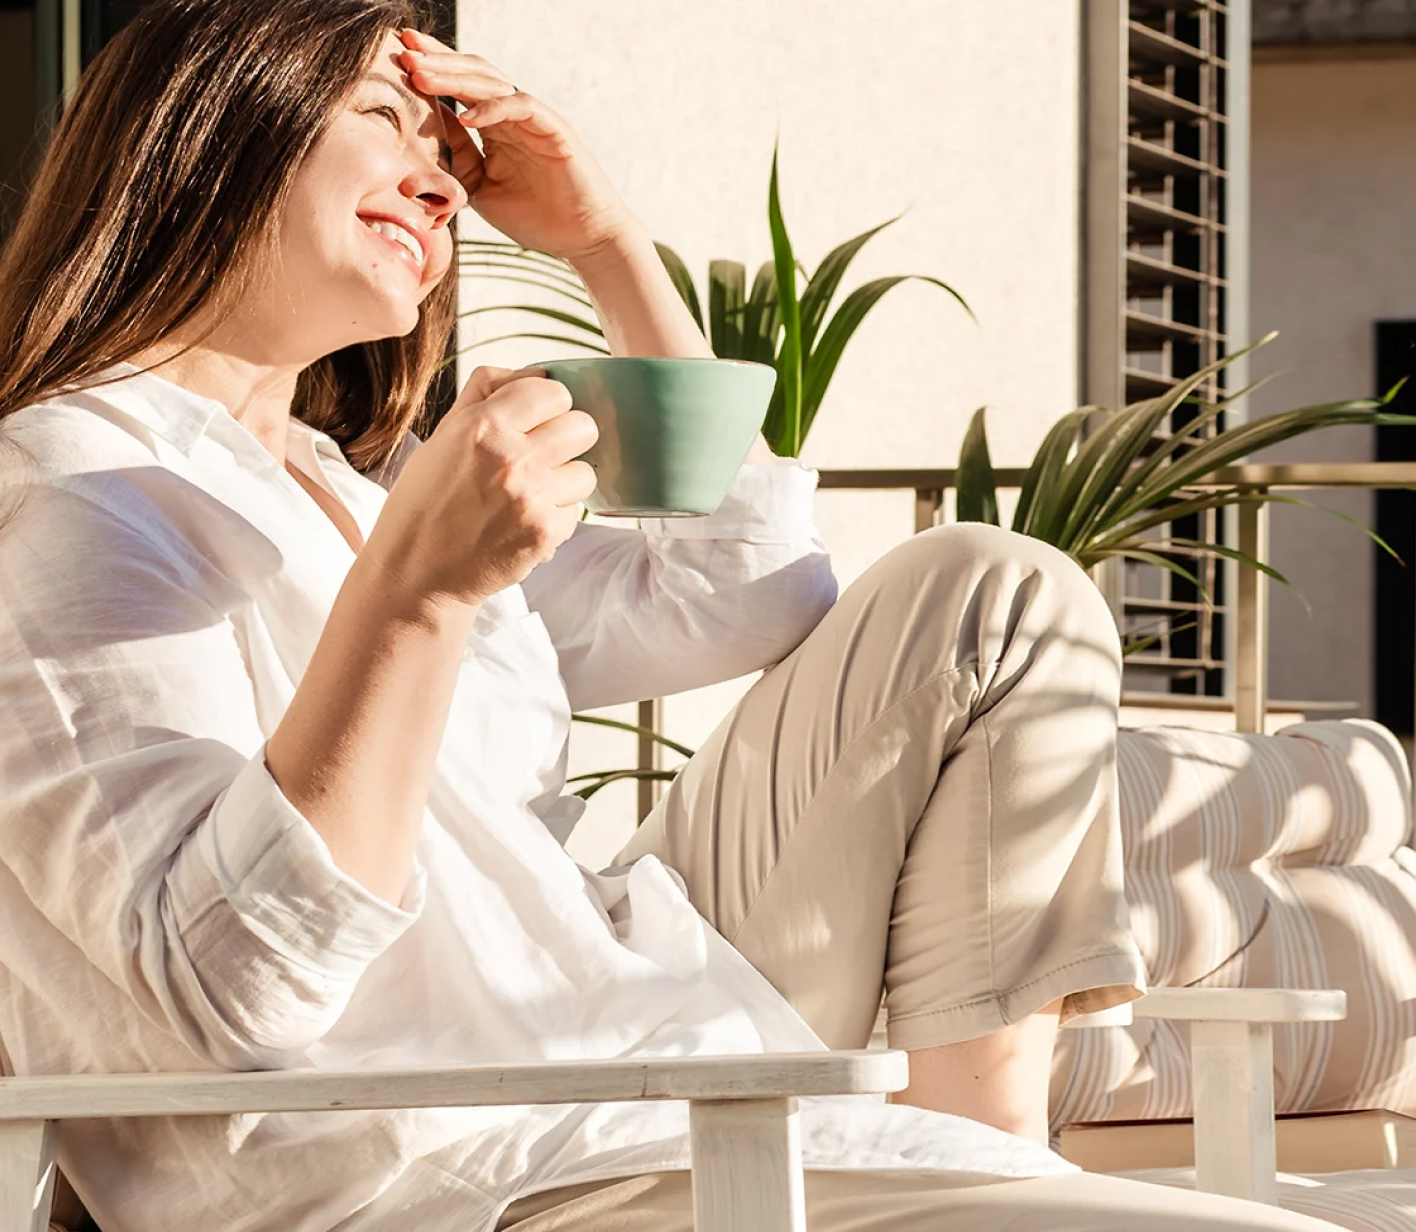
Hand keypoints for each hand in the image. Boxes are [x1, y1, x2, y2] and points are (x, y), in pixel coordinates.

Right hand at [370, 367, 597, 607]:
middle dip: (567, 439)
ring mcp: (531, 497)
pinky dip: (555, 518)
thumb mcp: (442, 436)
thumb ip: (486, 394)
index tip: (537, 421)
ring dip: (564, 482)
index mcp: (482, 425)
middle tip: (542, 456)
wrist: (416, 572)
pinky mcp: (544, 533)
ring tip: (531, 494)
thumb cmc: (425, 502)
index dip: (548, 405)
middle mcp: (510, 457)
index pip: (554, 391)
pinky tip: (523, 523)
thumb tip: (535, 371)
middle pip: (583, 426)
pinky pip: (575, 512)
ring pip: (586, 472)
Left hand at [397, 28, 638, 266]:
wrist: (582, 240)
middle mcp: (513, 116)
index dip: (430, 68)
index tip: (396, 59)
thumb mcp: (480, 189)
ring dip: (454, 78)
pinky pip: (521, 107)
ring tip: (421, 76)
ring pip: (492, 83)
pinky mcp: (555, 130)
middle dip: (436, 60)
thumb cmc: (536, 218)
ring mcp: (535, 120)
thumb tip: (423, 128)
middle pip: (471, 73)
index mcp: (495, 127)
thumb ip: (457, 157)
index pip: (459, 86)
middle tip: (402, 52)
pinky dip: (493, 108)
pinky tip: (466, 116)